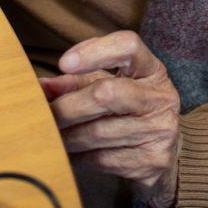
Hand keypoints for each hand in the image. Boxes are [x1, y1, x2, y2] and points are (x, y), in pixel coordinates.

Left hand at [40, 31, 180, 207]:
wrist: (167, 154)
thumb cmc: (129, 110)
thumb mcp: (110, 86)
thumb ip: (76, 82)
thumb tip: (40, 87)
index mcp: (152, 69)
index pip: (128, 46)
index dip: (94, 51)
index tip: (63, 63)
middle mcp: (161, 96)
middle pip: (107, 93)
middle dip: (69, 106)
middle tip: (46, 114)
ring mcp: (160, 130)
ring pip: (100, 131)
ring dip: (68, 135)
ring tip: (51, 135)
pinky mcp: (153, 160)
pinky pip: (103, 159)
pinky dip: (79, 157)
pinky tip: (68, 154)